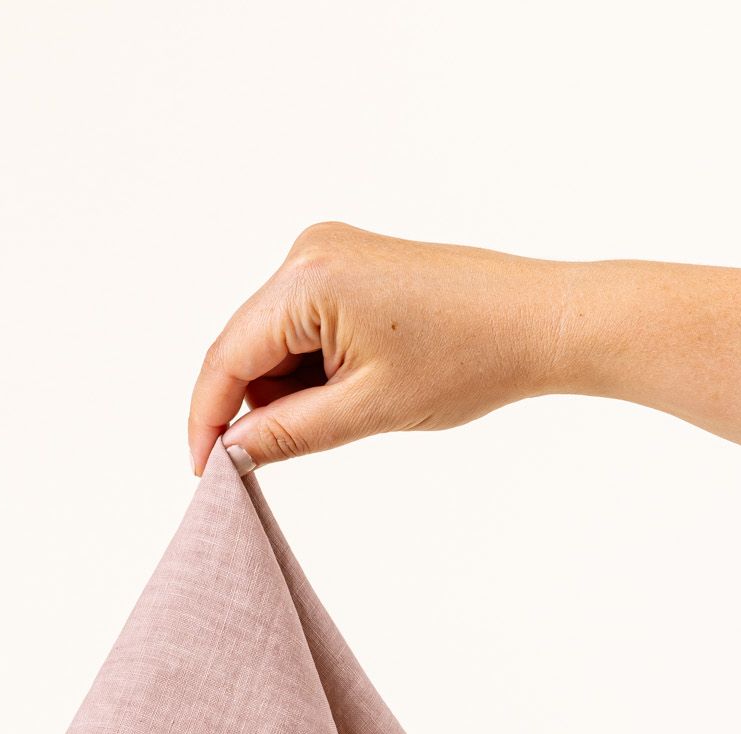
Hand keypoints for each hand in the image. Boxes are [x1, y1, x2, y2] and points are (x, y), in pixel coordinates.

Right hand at [189, 222, 578, 474]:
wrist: (537, 322)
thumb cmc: (468, 358)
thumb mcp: (365, 410)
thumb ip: (284, 434)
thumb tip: (230, 454)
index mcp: (309, 279)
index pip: (226, 358)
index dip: (207, 420)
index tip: (204, 474)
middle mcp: (308, 252)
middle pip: (244, 347)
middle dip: (257, 404)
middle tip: (292, 451)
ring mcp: (326, 253)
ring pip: (271, 342)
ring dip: (289, 388)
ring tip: (354, 406)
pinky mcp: (347, 264)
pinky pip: (300, 326)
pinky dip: (311, 367)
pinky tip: (356, 383)